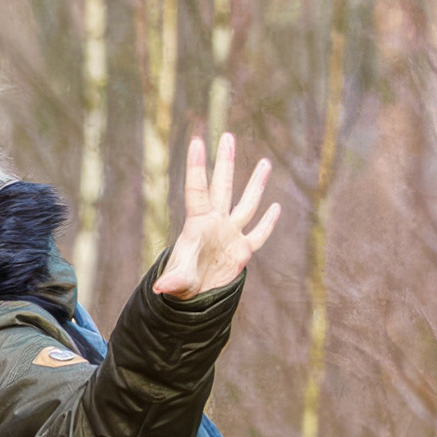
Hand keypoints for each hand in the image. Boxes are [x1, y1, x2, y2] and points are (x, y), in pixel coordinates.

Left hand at [153, 130, 280, 299]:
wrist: (195, 301)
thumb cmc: (181, 287)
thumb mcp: (178, 281)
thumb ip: (174, 280)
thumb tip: (160, 288)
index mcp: (198, 225)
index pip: (198, 189)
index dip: (198, 166)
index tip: (198, 140)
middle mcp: (216, 224)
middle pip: (224, 186)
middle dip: (226, 162)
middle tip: (227, 136)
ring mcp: (231, 235)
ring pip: (248, 204)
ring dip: (256, 184)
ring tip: (265, 162)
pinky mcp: (243, 251)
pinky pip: (259, 234)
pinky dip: (268, 223)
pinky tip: (276, 208)